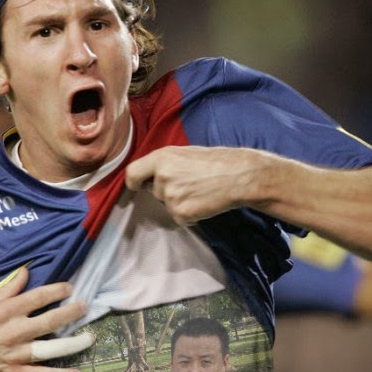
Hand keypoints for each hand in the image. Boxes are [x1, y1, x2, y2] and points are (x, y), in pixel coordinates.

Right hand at [0, 267, 91, 371]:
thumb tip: (26, 271)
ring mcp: (17, 354)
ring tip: (90, 338)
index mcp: (6, 311)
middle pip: (52, 320)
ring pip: (53, 348)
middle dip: (72, 312)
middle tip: (85, 307)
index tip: (70, 288)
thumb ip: (8, 288)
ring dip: (74, 343)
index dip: (58, 291)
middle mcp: (15, 332)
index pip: (39, 297)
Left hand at [125, 146, 264, 224]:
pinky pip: (179, 218)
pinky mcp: (181, 214)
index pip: (132, 174)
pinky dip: (190, 215)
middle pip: (154, 192)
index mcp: (161, 158)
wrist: (239, 176)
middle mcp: (162, 177)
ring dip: (180, 203)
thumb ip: (164, 163)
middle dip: (167, 191)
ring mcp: (171, 197)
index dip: (133, 182)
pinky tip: (203, 202)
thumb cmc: (215, 162)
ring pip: (167, 206)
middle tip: (190, 184)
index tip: (137, 186)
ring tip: (200, 191)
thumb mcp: (184, 153)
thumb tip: (148, 176)